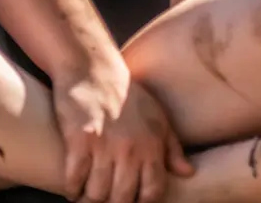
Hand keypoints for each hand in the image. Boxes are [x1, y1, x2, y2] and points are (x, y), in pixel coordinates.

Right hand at [54, 60, 193, 202]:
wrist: (95, 70)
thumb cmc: (129, 97)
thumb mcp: (159, 119)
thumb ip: (172, 148)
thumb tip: (188, 173)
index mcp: (152, 146)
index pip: (152, 191)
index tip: (132, 201)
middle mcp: (131, 149)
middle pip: (122, 198)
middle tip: (106, 200)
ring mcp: (105, 145)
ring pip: (97, 192)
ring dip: (90, 199)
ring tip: (87, 197)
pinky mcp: (79, 139)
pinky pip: (74, 178)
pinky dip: (72, 188)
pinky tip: (73, 188)